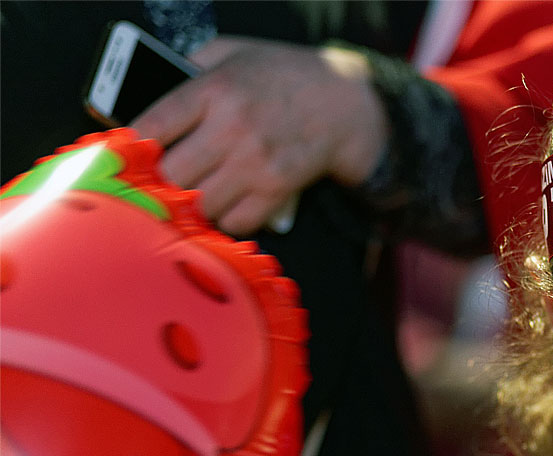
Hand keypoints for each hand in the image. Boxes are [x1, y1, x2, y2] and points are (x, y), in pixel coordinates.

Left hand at [132, 36, 387, 236]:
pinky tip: (225, 205)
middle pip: (171, 175)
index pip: (152, 126)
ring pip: (201, 205)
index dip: (129, 149)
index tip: (122, 159)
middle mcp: (233, 128)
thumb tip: (145, 94)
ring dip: (190, 206)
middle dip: (157, 184)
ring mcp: (257, 163)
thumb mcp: (234, 53)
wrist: (345, 104)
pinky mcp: (278, 189)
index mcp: (215, 89)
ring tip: (188, 198)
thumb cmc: (283, 76)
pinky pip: (236, 221)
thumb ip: (189, 66)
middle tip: (152, 187)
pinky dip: (226, 219)